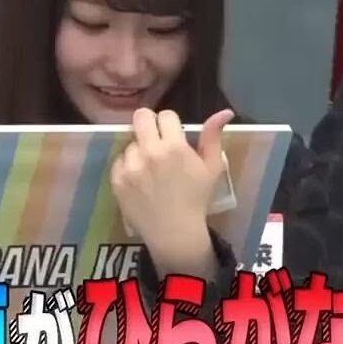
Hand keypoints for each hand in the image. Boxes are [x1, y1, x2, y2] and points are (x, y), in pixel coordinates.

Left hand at [110, 107, 232, 278]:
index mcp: (174, 147)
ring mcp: (130, 166)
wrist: (174, 231)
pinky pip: (120, 160)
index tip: (174, 135)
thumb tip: (225, 112)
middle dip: (149, 123)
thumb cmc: (196, 197)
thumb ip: (213, 136)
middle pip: (140, 117)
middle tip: (156, 138)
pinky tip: (141, 180)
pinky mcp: (117, 179)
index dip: (171, 123)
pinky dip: (129, 166)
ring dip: (140, 149)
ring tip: (151, 169)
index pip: (166, 115)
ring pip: (131, 142)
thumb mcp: (212, 167)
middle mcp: (149, 152)